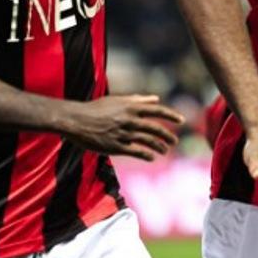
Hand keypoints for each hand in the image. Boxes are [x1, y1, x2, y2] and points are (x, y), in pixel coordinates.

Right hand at [61, 95, 183, 160]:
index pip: (158, 111)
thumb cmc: (97, 108)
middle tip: (174, 141)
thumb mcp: (118, 100)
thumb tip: (156, 99)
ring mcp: (123, 133)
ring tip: (165, 150)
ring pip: (147, 141)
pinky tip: (152, 158)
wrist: (76, 120)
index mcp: (131, 107)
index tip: (182, 120)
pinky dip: (146, 155)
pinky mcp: (115, 146)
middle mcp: (130, 120)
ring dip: (159, 147)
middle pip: (155, 129)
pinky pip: (136, 151)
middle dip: (168, 136)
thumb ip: (139, 100)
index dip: (171, 116)